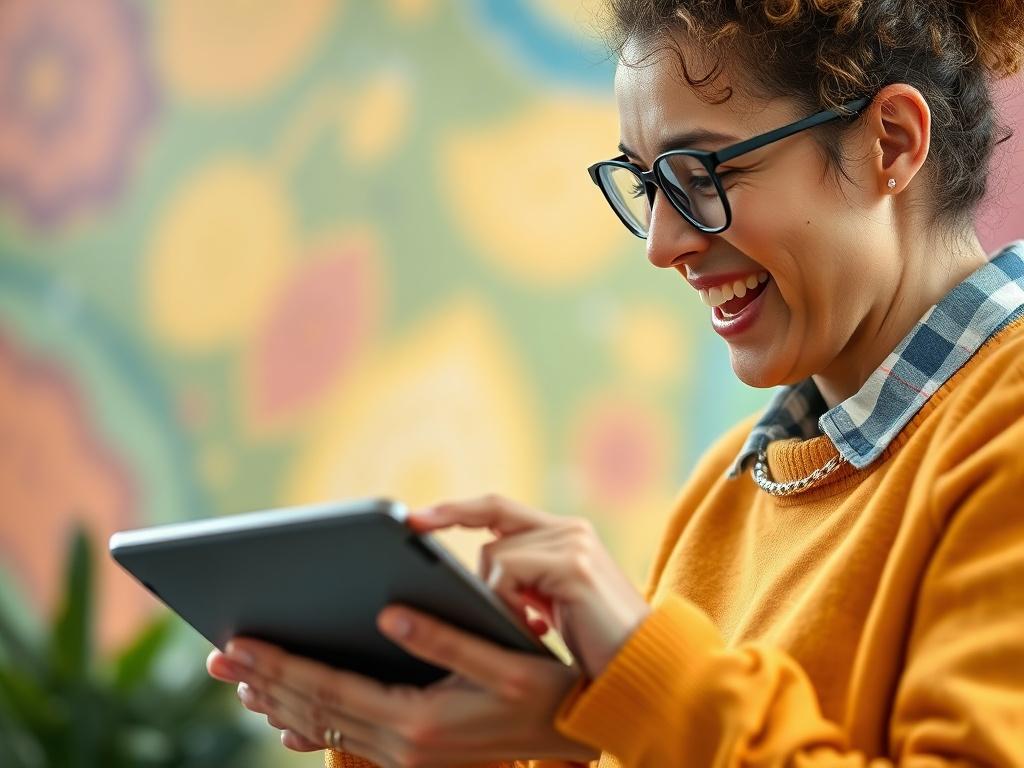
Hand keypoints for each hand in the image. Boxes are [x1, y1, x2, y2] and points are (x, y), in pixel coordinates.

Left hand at [206, 606, 599, 766]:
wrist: (575, 734)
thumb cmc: (543, 692)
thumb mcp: (501, 661)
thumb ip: (441, 640)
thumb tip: (390, 614)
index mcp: (417, 721)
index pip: (328, 687)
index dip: (279, 664)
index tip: (236, 643)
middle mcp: (404, 744)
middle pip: (316, 709)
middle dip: (263, 680)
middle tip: (215, 655)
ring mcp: (407, 755)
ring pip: (326, 725)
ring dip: (280, 700)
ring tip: (238, 679)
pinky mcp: (415, 753)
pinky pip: (346, 735)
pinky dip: (311, 719)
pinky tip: (290, 713)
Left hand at [410, 495, 650, 679]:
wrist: (644, 672)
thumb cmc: (596, 649)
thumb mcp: (552, 606)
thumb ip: (524, 582)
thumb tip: (477, 578)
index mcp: (565, 536)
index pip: (501, 508)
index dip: (458, 508)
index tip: (415, 518)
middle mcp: (570, 530)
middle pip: (492, 515)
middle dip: (452, 525)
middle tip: (420, 540)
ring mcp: (573, 543)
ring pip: (495, 553)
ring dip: (495, 594)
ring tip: (528, 624)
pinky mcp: (573, 564)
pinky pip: (508, 573)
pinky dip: (506, 601)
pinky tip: (534, 625)